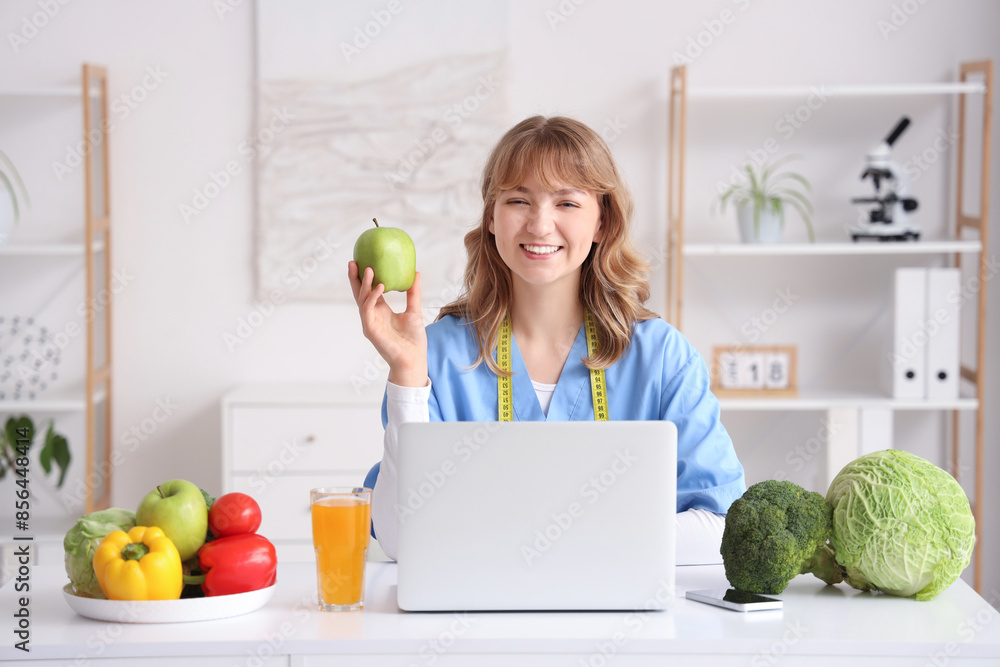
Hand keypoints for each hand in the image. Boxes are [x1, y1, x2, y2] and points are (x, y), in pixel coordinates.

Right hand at [348, 261, 427, 386]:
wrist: (414, 359)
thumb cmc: (414, 339)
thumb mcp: (414, 310)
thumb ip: (413, 293)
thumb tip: (416, 273)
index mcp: (381, 311)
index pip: (369, 291)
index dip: (364, 278)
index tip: (363, 261)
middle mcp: (372, 316)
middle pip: (360, 293)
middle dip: (355, 278)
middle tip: (353, 261)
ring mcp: (370, 323)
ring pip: (362, 300)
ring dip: (365, 284)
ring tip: (370, 269)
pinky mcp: (370, 330)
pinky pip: (368, 310)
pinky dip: (372, 297)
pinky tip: (380, 287)